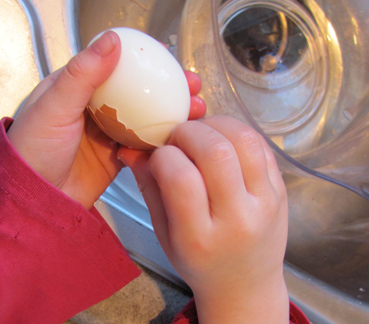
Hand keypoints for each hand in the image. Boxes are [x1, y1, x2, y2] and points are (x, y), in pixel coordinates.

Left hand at [7, 30, 204, 209]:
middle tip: (190, 85)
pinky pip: (144, 145)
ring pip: (146, 118)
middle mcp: (95, 108)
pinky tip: (178, 137)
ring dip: (171, 113)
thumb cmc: (31, 150)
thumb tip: (112, 40)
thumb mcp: (55, 106)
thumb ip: (82, 74)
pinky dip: (162, 140)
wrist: (33, 199)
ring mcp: (108, 133)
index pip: (115, 65)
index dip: (143, 60)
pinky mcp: (116, 157)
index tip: (167, 57)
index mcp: (77, 88)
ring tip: (195, 110)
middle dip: (166, 87)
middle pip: (137, 92)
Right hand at [119, 116, 288, 322]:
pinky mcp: (282, 191)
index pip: (180, 178)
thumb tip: (130, 147)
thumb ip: (149, 188)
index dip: (162, 155)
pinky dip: (237, 133)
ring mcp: (267, 203)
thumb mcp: (164, 233)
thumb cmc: (198, 262)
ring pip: (245, 140)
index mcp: (199, 238)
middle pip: (216, 152)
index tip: (158, 156)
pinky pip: (261, 145)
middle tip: (177, 139)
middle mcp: (238, 219)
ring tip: (201, 135)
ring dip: (216, 125)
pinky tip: (222, 143)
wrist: (246, 285)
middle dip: (188, 132)